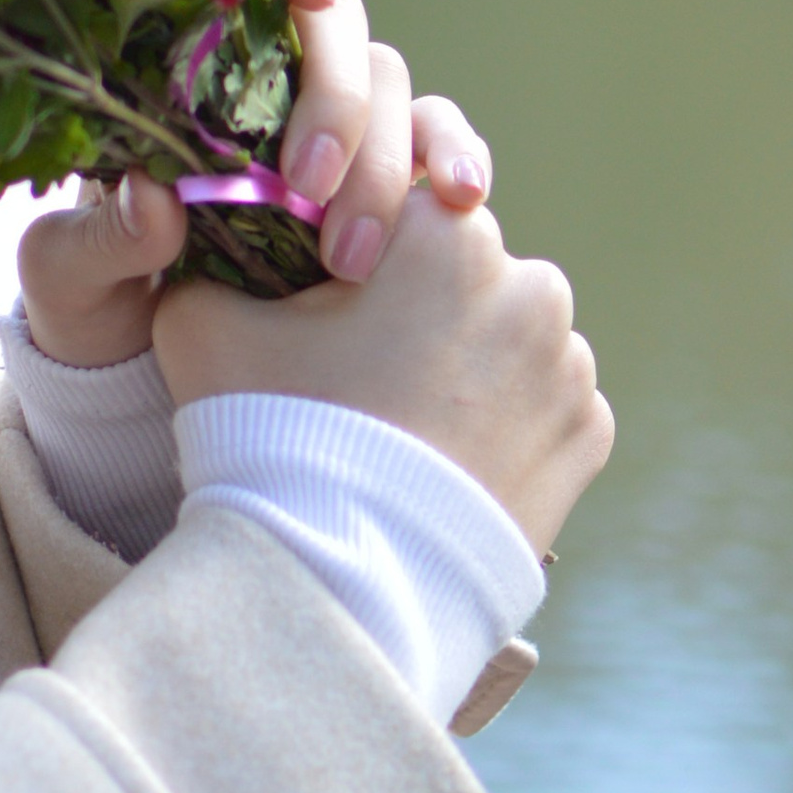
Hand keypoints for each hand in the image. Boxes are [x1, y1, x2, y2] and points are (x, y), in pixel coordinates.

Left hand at [13, 0, 492, 367]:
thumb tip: (154, 198)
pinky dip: (459, 162)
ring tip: (355, 248)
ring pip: (395, 89)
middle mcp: (270, 86)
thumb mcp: (68, 277)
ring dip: (393, 154)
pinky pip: (440, 148)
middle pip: (338, 34)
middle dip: (336, 99)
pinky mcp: (383, 186)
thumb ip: (101, 241)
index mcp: (186, 76)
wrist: (140, 370)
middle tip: (306, 189)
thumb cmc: (92, 298)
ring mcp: (335, 131)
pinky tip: (463, 202)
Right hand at [152, 186, 613, 556]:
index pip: (406, 215)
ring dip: (469, 371)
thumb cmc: (271, 430)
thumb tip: (207, 236)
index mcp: (445, 231)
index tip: (329, 313)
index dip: (361, 261)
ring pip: (511, 345)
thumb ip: (212, 259)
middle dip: (423, 313)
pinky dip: (504, 431)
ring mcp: (569, 366)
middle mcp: (529, 283)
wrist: (343, 577)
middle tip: (361, 381)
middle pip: (466, 278)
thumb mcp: (203, 321)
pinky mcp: (589, 437)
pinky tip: (446, 465)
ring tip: (404, 430)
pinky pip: (544, 413)